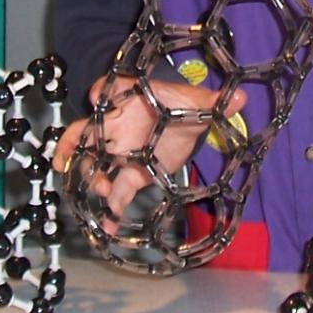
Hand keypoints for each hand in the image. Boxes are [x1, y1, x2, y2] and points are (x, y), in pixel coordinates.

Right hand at [54, 73, 242, 229]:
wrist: (182, 122)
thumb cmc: (180, 104)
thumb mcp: (194, 101)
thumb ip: (213, 102)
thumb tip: (241, 97)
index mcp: (130, 98)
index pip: (108, 88)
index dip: (100, 91)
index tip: (96, 95)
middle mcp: (117, 124)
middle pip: (85, 130)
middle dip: (76, 143)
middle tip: (70, 158)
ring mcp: (119, 151)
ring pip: (93, 164)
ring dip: (92, 178)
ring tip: (102, 192)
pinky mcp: (130, 174)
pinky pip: (115, 191)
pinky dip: (111, 208)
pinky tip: (110, 225)